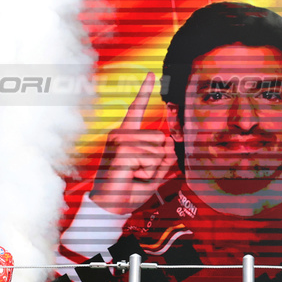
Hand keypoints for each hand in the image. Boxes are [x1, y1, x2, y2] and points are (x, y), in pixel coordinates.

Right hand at [90, 73, 176, 215]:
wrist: (111, 207)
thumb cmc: (130, 189)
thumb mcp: (154, 172)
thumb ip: (165, 156)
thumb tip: (171, 141)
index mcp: (127, 135)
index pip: (137, 110)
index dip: (144, 91)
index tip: (152, 74)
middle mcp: (121, 134)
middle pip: (162, 138)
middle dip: (160, 160)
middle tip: (141, 173)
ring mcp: (120, 141)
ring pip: (159, 149)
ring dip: (154, 168)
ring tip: (135, 175)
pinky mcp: (122, 151)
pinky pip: (151, 158)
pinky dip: (147, 172)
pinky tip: (131, 176)